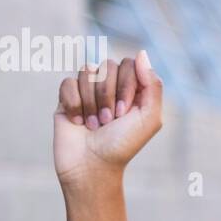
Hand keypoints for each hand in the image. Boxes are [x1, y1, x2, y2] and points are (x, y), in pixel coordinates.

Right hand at [54, 50, 162, 188]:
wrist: (92, 167)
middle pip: (107, 66)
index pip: (129, 64)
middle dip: (107, 95)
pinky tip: (78, 122)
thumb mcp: (149, 118)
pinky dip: (74, 104)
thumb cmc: (123, 145)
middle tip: (109, 121)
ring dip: (91, 103)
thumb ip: (153, 85)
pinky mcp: (67, 98)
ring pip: (86, 72)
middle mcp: (111, 86)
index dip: (126, 85)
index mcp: (133, 89)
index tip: (125, 111)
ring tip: (94, 125)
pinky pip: (67, 82)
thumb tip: (141, 53)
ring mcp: (88, 90)